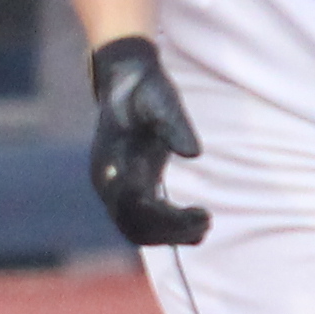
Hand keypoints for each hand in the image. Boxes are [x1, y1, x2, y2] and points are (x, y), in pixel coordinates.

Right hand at [84, 35, 207, 247]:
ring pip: (136, 229)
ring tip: (204, 224)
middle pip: (133, 226)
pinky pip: (143, 221)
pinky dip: (168, 229)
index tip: (203, 214)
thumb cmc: (144, 86)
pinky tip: (196, 222)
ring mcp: (115, 186)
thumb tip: (194, 153)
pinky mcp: (128, 186)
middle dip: (171, 232)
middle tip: (207, 221)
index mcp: (109, 160)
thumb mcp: (160, 96)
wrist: (124, 78)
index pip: (133, 206)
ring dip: (170, 235)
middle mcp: (107, 180)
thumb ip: (174, 122)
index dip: (167, 219)